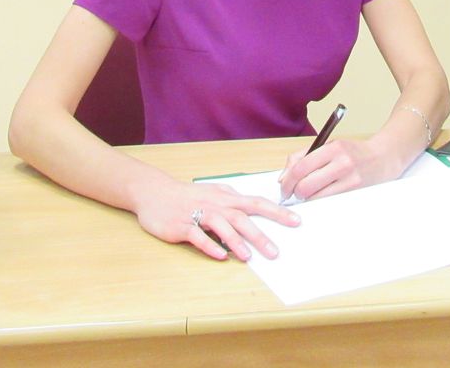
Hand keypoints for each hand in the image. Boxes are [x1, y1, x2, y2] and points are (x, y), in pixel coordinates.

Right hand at [135, 179, 299, 261]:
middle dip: (259, 235)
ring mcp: (197, 214)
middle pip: (242, 218)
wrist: (154, 192)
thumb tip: (258, 210)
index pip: (257, 203)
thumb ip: (235, 201)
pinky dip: (209, 245)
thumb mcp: (215, 193)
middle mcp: (215, 205)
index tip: (295, 221)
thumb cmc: (189, 195)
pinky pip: (197, 236)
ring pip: (220, 226)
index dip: (277, 212)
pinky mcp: (181, 226)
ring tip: (248, 256)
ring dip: (235, 241)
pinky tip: (220, 255)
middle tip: (275, 252)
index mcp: (226, 197)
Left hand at [277, 137, 398, 201]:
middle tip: (294, 194)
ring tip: (308, 195)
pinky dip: (320, 203)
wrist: (383, 158)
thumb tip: (283, 177)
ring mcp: (350, 180)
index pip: (301, 167)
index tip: (283, 187)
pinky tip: (321, 198)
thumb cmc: (353, 153)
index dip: (287, 180)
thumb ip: (303, 157)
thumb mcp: (329, 146)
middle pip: (306, 185)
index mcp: (333, 148)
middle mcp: (342, 163)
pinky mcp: (355, 193)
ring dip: (307, 199)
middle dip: (295, 193)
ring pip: (316, 198)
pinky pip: (329, 203)